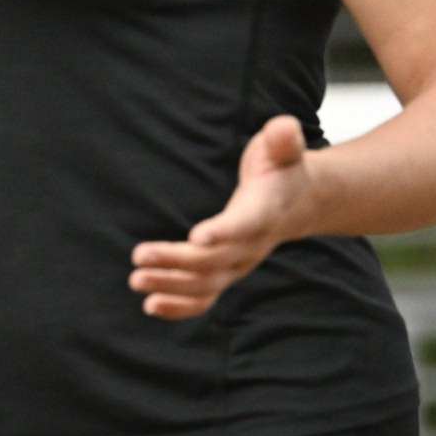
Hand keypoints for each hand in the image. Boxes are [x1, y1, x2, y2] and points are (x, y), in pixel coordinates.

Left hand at [130, 114, 318, 318]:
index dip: (223, 232)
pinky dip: (180, 307)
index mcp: (264, 213)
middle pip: (214, 261)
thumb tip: (282, 127)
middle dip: (176, 261)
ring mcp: (239, 264)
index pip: (244, 226)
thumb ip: (282, 139)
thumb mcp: (284, 148)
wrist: (297, 203)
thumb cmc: (281, 169)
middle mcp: (252, 245)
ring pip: (206, 285)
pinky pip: (205, 299)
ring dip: (170, 287)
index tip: (196, 237)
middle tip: (138, 257)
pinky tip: (151, 306)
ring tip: (137, 281)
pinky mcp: (226, 275)